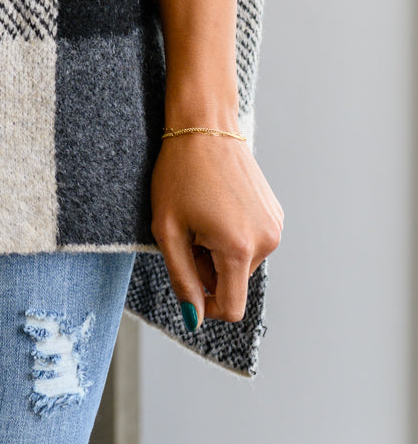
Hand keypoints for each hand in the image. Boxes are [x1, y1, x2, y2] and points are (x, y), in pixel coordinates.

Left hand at [150, 133, 283, 325]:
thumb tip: (194, 319)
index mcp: (239, 249)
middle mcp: (266, 242)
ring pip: (242, 263)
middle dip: (207, 270)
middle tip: (186, 232)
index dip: (203, 306)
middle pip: (233, 283)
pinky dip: (232, 235)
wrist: (204, 124)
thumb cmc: (179, 173)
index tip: (185, 285)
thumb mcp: (168, 230)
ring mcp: (274, 226)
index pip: (229, 308)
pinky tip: (216, 205)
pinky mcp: (275, 213)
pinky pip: (251, 242)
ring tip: (201, 216)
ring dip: (218, 252)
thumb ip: (181, 279)